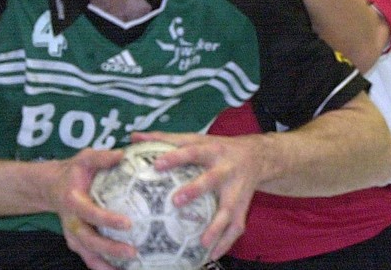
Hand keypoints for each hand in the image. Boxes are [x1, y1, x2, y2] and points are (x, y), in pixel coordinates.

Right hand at [54, 148, 136, 269]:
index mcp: (73, 201)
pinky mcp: (77, 243)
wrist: (53, 187)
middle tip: (132, 251)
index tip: (128, 223)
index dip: (108, 219)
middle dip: (110, 248)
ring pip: (88, 255)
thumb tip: (122, 154)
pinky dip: (103, 267)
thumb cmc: (74, 172)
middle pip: (90, 240)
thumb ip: (101, 157)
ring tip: (130, 267)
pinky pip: (90, 259)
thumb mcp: (84, 158)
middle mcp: (71, 222)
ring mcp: (73, 235)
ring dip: (107, 264)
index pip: (91, 213)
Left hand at [131, 130, 260, 260]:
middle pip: (211, 179)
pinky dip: (225, 242)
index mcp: (211, 150)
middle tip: (176, 201)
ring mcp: (236, 190)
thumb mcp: (195, 139)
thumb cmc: (216, 147)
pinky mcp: (243, 207)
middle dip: (195, 190)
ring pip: (228, 209)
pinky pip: (236, 227)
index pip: (191, 151)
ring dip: (216, 226)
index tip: (157, 165)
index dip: (175, 157)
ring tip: (202, 242)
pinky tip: (211, 255)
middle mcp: (225, 169)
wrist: (256, 157)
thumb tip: (134, 137)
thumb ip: (165, 139)